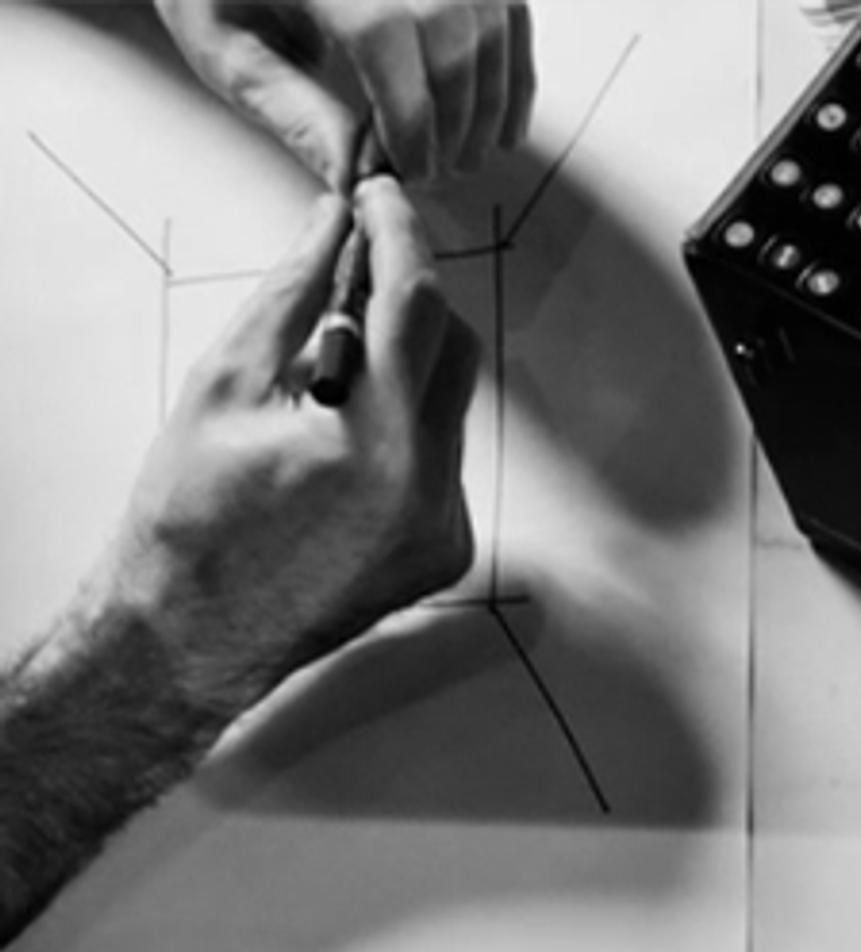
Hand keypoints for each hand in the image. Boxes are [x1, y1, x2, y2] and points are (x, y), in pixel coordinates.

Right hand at [96, 171, 479, 732]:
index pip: (415, 305)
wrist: (197, 631)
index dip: (400, 235)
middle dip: (405, 300)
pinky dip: (405, 427)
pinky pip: (444, 460)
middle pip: (452, 350)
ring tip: (323, 381)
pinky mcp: (449, 552)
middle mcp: (432, 489)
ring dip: (401, 367)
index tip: (381, 198)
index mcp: (376, 442)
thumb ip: (293, 296)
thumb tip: (333, 227)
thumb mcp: (228, 381)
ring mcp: (449, 528)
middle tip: (345, 277)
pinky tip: (339, 443)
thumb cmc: (195, 513)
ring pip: (452, 405)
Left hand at [150, 0, 532, 188]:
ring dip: (487, 102)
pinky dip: (511, 70)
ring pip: (487, 22)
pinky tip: (494, 118)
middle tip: (435, 169)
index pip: (378, 32)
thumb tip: (357, 179)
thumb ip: (296, 112)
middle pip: (446, 30)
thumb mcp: (230, 50)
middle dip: (452, 116)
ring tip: (461, 151)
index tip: (410, 169)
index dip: (407, 115)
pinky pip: (508, 12)